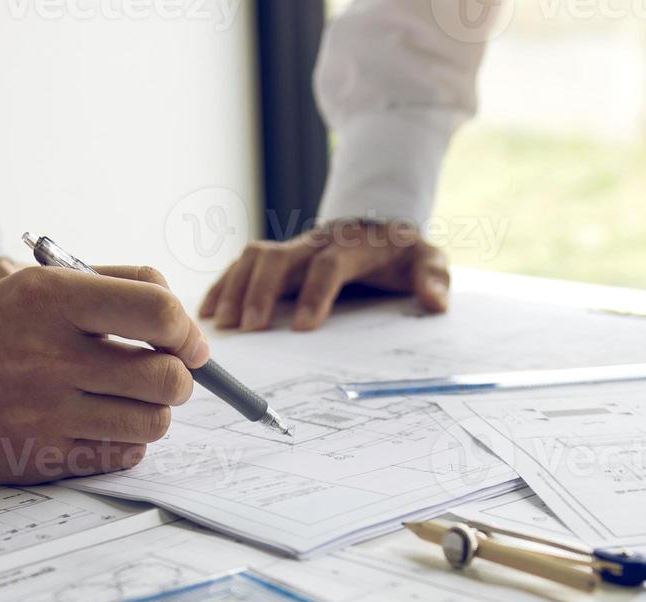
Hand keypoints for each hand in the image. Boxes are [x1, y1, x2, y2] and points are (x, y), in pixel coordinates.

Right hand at [0, 258, 207, 485]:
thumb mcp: (41, 284)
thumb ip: (118, 288)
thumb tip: (187, 326)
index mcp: (51, 300)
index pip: (158, 312)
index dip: (188, 332)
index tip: (189, 343)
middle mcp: (48, 356)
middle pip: (166, 378)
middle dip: (179, 378)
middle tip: (162, 374)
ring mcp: (43, 413)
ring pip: (153, 423)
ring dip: (154, 412)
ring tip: (129, 400)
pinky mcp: (40, 457)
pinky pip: (122, 456)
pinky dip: (127, 443)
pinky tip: (103, 425)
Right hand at [200, 218, 450, 332]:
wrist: (381, 228)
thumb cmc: (402, 253)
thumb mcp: (427, 260)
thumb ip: (433, 277)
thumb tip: (436, 302)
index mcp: (352, 246)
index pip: (329, 265)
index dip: (315, 294)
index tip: (303, 329)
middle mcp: (316, 243)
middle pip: (280, 257)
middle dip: (261, 291)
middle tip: (249, 328)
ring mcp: (294, 248)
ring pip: (255, 257)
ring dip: (235, 287)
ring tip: (222, 324)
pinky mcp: (278, 257)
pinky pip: (243, 264)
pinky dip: (223, 284)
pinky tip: (209, 311)